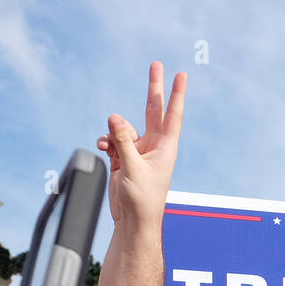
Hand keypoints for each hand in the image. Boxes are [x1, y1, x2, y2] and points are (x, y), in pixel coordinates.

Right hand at [97, 60, 186, 225]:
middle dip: (154, 88)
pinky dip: (106, 141)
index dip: (176, 94)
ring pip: (123, 127)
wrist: (132, 221)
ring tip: (110, 146)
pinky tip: (102, 147)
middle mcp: (154, 146)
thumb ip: (123, 141)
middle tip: (157, 64)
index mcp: (166, 148)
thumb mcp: (133, 167)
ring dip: (114, 132)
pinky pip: (112, 139)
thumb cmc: (142, 200)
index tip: (182, 75)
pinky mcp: (124, 158)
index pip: (172, 115)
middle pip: (153, 110)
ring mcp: (138, 151)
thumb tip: (114, 117)